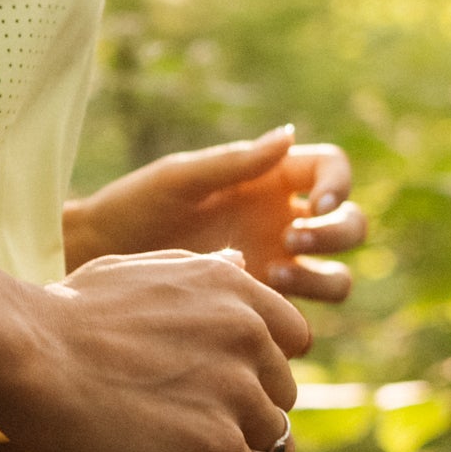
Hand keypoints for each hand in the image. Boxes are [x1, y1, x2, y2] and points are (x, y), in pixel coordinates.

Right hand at [0, 248, 309, 451]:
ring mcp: (236, 388)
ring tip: (175, 443)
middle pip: (283, 395)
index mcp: (232, 286)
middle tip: (179, 414)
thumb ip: (202, 271)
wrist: (28, 353)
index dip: (255, 364)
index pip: (294, 339)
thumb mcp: (139, 268)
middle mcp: (246, 331)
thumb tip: (243, 262)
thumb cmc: (68, 312)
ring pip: (274, 444)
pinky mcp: (218, 445)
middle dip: (243, 411)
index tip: (209, 376)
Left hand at [63, 125, 366, 302]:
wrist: (100, 261)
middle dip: (338, 232)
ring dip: (324, 276)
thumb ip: (236, 162)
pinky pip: (305, 317)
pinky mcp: (261, 308)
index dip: (339, 184)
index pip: (330, 169)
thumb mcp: (181, 179)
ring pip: (338, 276)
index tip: (317, 203)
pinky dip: (297, 310)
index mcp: (268, 179)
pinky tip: (255, 298)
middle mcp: (280, 221)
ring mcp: (275, 266)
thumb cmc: (134, 206)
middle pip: (350, 225)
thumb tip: (290, 134)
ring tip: (272, 271)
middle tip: (291, 239)